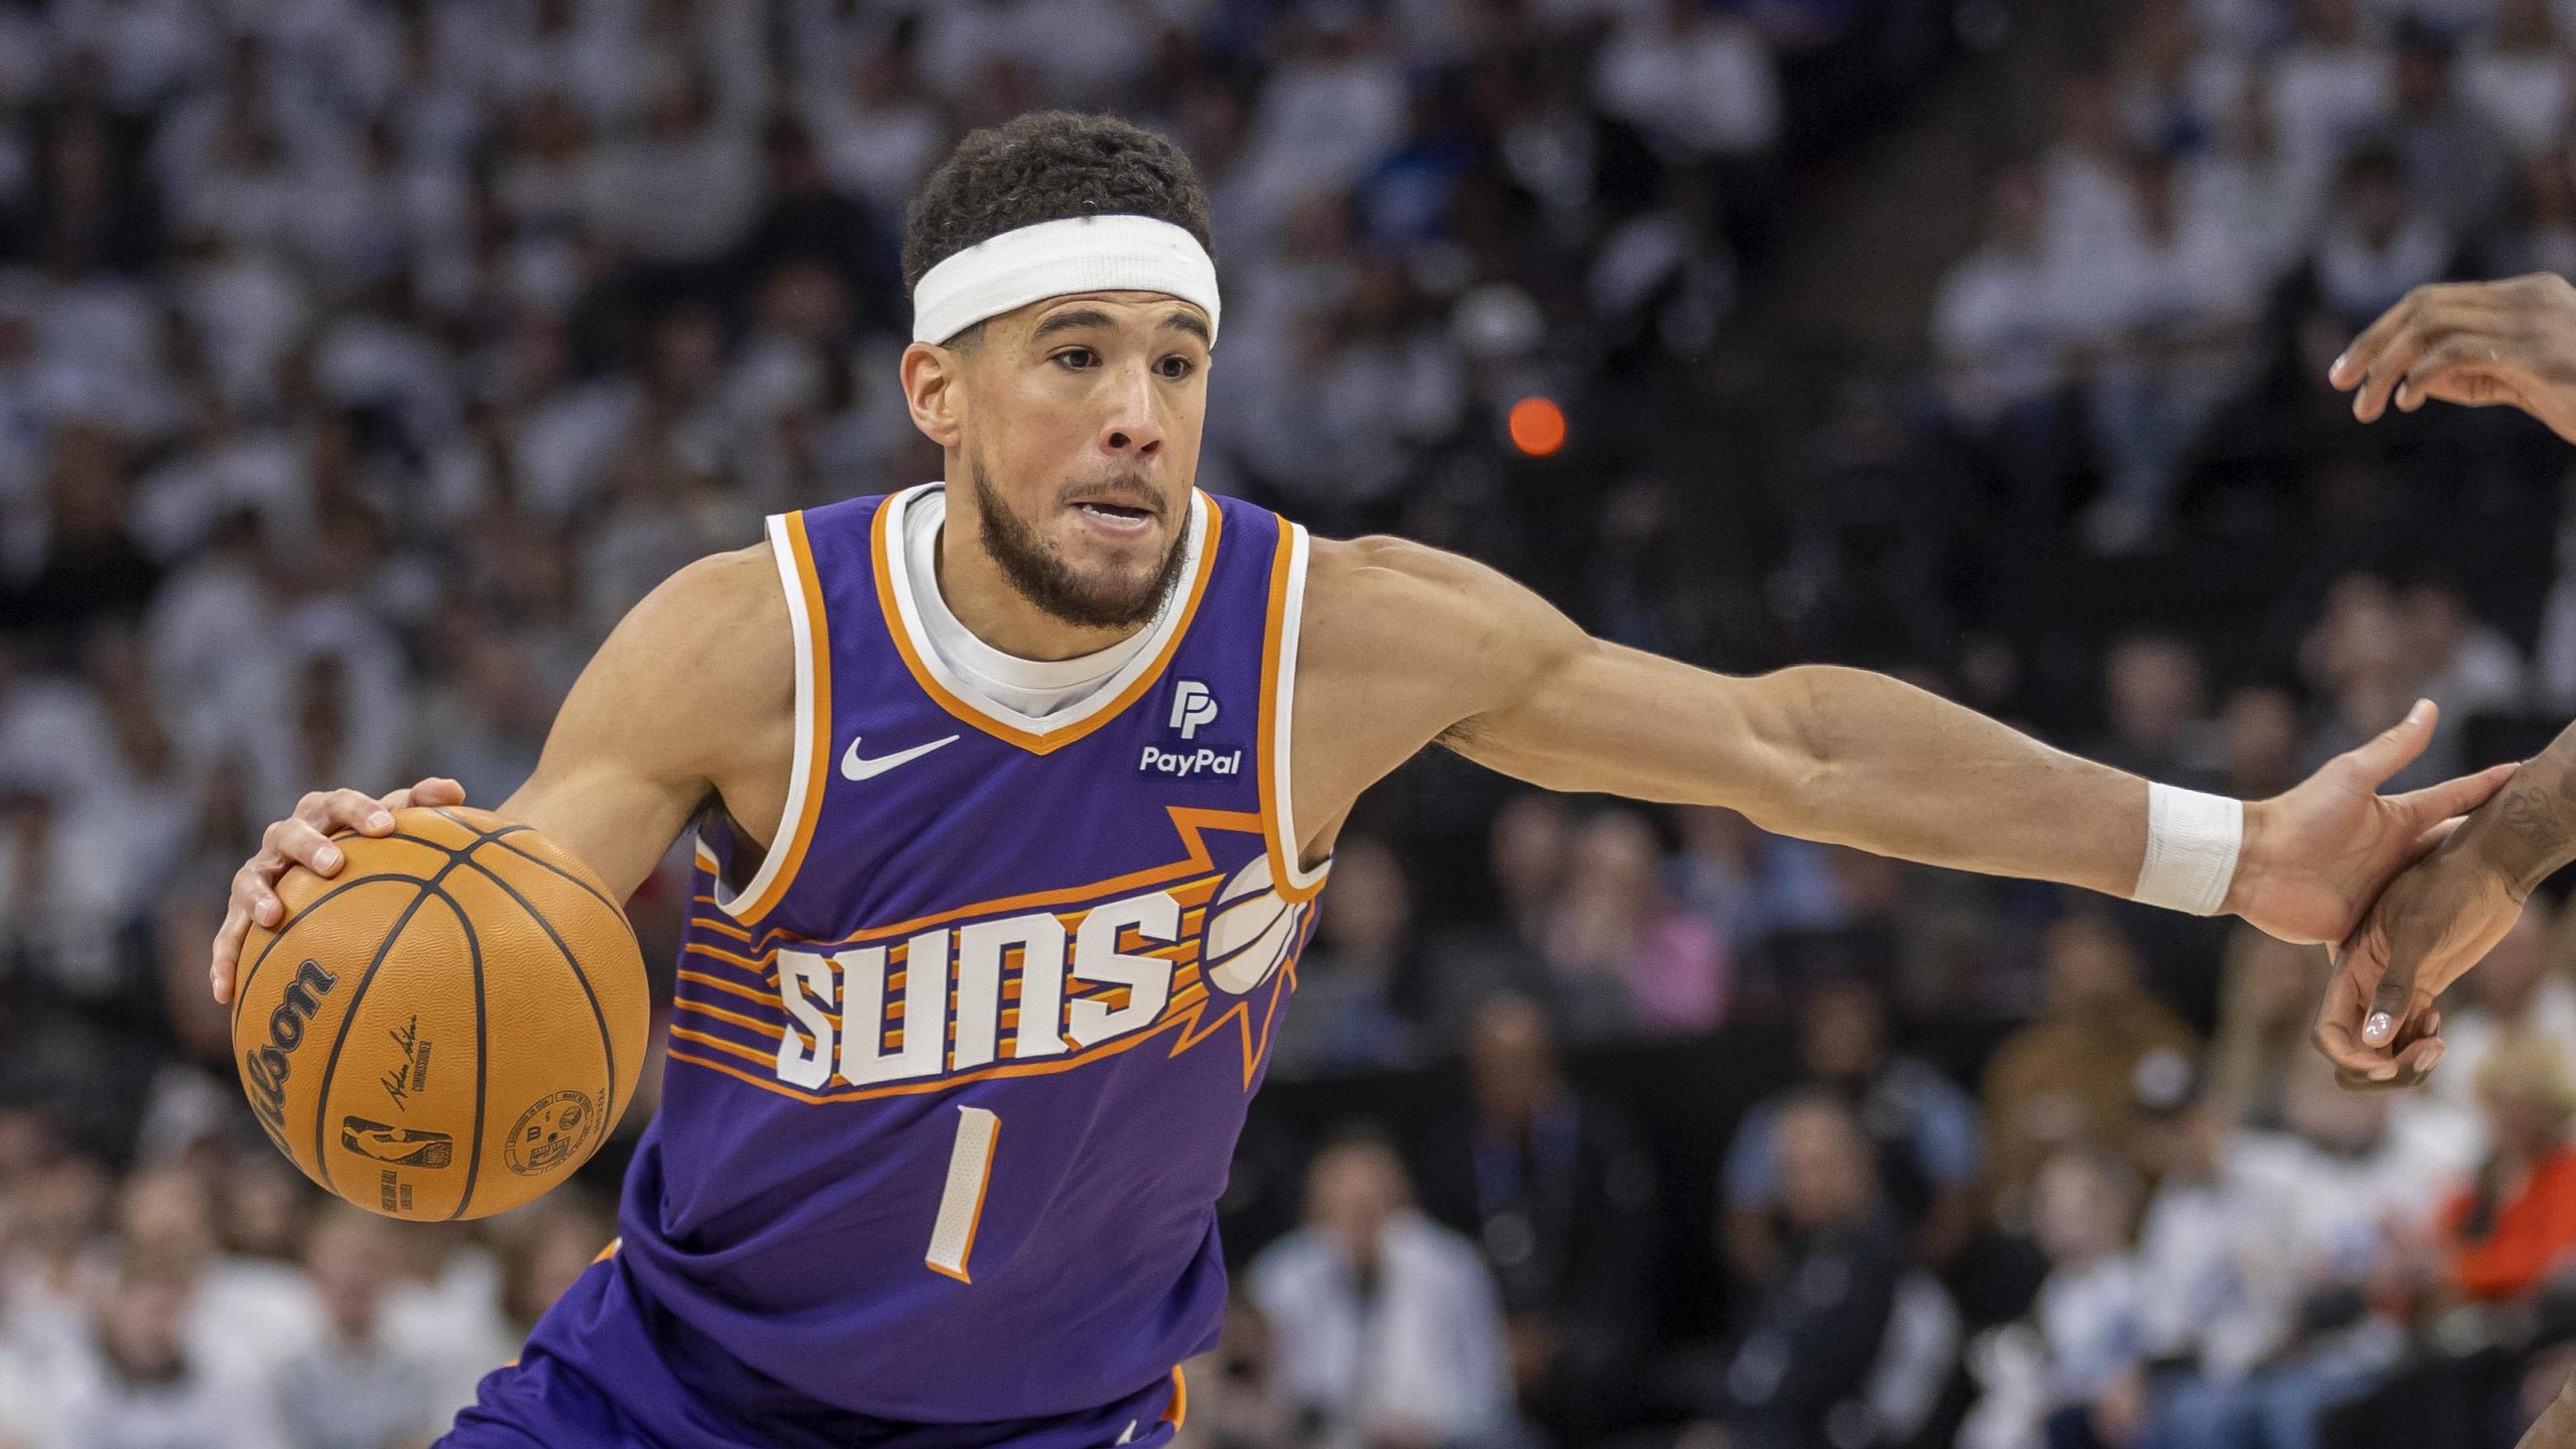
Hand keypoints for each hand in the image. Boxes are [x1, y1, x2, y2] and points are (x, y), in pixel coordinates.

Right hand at [210, 778, 464, 1004]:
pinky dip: (224, 959)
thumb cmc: (370, 847)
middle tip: (334, 864)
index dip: (361, 811)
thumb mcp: (396, 826)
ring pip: (250, 879)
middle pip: (290, 834)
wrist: (327, 872)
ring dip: (257, 896)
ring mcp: (260, 873)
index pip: (340, 804)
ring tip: (272, 917)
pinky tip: (225, 992)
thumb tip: (455, 791)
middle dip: (310, 846)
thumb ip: (422, 806)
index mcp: (323, 813)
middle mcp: (285, 838)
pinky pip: (229, 936)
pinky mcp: (241, 912)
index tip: (386, 827)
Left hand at [2223, 699, 2515, 945]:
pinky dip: (2423, 938)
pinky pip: (2402, 933)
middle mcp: (2396, 855)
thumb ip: (2394, 749)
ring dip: (2461, 899)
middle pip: (2452, 853)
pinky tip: (2450, 949)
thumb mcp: (2352, 777)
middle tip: (2529, 851)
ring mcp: (2384, 890)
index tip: (2523, 777)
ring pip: (2433, 895)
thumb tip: (2430, 704)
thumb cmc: (2300, 815)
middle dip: (2487, 852)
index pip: (2453, 802)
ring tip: (2504, 902)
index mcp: (2398, 820)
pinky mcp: (2367, 924)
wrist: (2253, 864)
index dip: (2485, 789)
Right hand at [2316, 815, 2525, 1088]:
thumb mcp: (2417, 934)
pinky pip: (2409, 1038)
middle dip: (2382, 1068)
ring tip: (2438, 1043)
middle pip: (2353, 1051)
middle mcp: (2364, 985)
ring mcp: (2393, 991)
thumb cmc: (2447, 889)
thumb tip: (2372, 1041)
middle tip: (2426, 1055)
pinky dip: (2421, 1046)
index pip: (2329, 1031)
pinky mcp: (2421, 991)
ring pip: (2384, 1050)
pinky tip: (2440, 1026)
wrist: (2484, 869)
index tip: (2388, 1066)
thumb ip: (2395, 986)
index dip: (2351, 1058)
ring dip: (2407, 1062)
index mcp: (2349, 969)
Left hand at [2329, 274, 2575, 442]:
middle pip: (2424, 306)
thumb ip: (2476, 374)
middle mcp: (2528, 297)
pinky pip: (2461, 353)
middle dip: (2372, 344)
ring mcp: (2537, 321)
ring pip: (2434, 325)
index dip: (2382, 331)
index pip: (2432, 300)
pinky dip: (2422, 376)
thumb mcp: (2521, 381)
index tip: (2348, 368)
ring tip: (2367, 405)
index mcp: (2523, 295)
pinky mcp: (2541, 354)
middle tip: (2339, 383)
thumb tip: (2416, 381)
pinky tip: (2408, 401)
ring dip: (2388, 366)